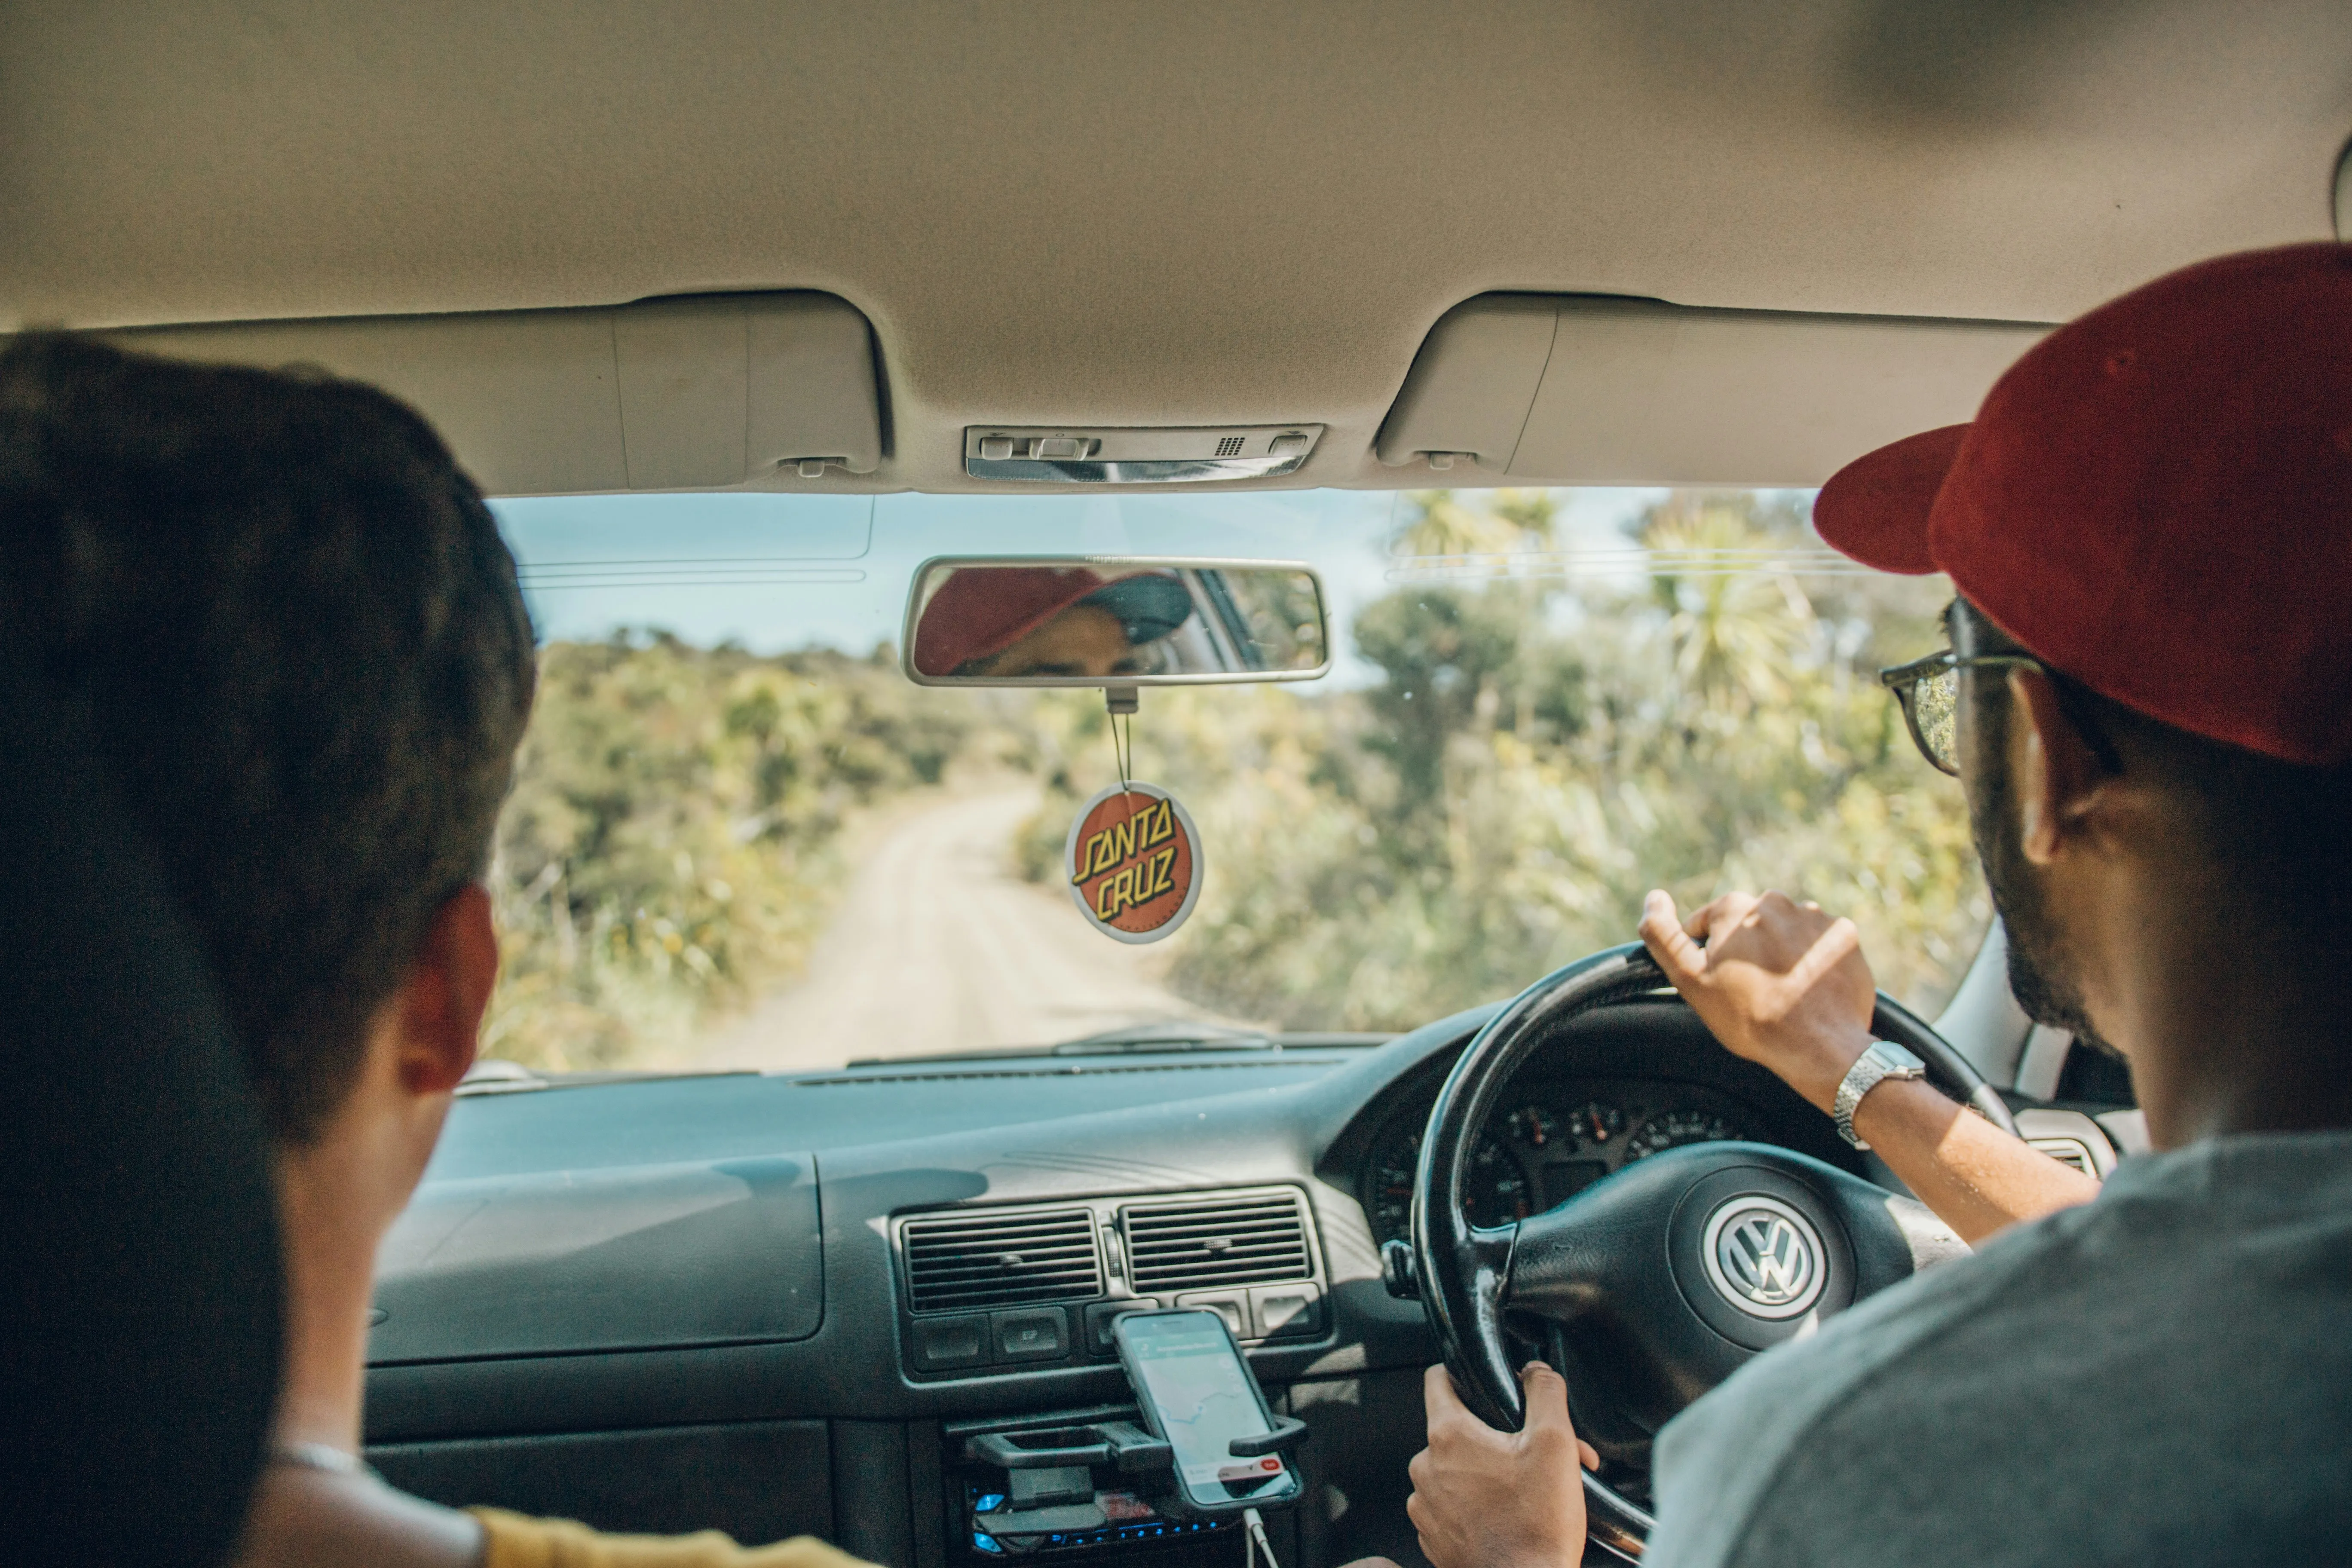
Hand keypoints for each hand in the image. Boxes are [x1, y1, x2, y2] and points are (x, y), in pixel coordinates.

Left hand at [1406, 1363, 1596, 1567]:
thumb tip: (1535, 1370)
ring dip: (1487, 1473)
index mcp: (1449, 1436)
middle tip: (1530, 1456)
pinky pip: (1451, 1506)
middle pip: (1457, 1431)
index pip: (1437, 1380)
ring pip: (1455, 1471)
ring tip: (1525, 1490)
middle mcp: (1426, 1468)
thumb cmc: (1536, 1526)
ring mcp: (1425, 1505)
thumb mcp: (1555, 1444)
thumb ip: (1545, 1393)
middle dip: (1495, 1437)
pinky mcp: (1432, 1536)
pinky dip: (1476, 1505)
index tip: (1479, 1383)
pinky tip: (1507, 1515)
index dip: (1461, 1373)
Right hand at [1637, 889, 1876, 1112]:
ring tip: (1784, 992)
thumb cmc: (1750, 1017)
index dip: (1707, 957)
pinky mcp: (1844, 935)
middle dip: (1746, 953)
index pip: (1706, 925)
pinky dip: (1812, 961)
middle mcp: (1776, 901)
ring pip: (1784, 933)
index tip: (1721, 984)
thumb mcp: (1690, 981)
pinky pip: (1818, 944)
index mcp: (1735, 907)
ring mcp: (1815, 917)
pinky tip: (1809, 988)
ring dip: (1780, 955)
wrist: (1820, 1046)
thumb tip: (1653, 898)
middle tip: (1752, 992)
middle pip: (1748, 927)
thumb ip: (1663, 936)